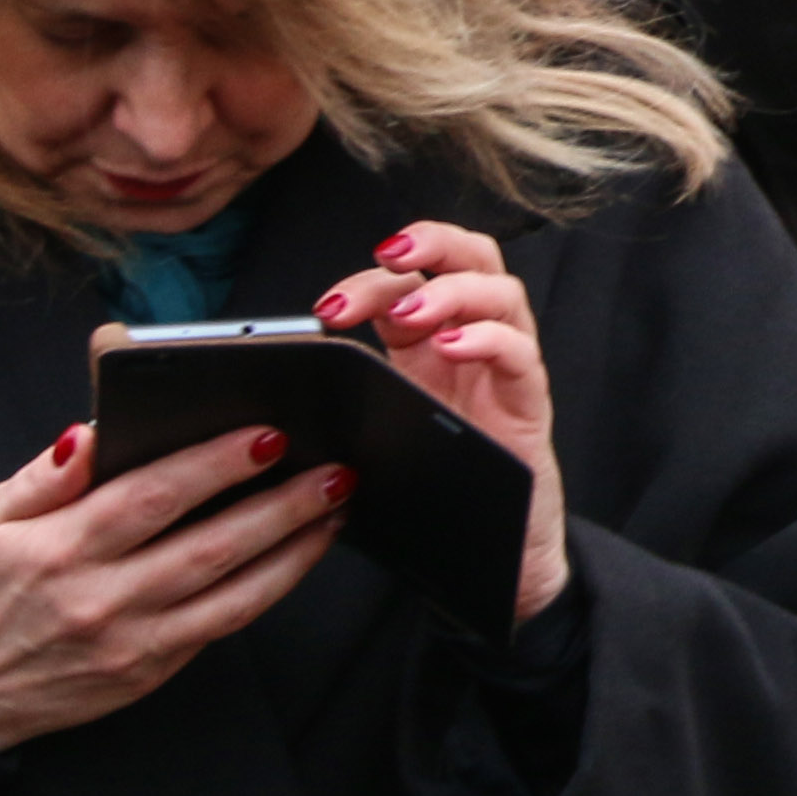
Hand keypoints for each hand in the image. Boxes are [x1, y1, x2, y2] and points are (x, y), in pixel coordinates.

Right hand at [0, 420, 354, 748]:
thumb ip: (46, 475)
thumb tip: (91, 432)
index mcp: (58, 552)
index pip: (150, 499)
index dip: (213, 465)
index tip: (268, 435)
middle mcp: (100, 600)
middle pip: (207, 546)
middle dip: (281, 505)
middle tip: (335, 469)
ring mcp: (130, 643)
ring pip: (231, 593)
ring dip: (294, 548)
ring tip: (337, 506)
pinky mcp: (149, 672)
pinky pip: (223, 625)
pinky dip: (270, 588)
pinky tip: (301, 553)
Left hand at [315, 224, 571, 626]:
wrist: (490, 554)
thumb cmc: (429, 491)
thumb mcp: (371, 435)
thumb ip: (339, 404)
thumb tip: (267, 398)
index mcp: (426, 344)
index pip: (409, 280)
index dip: (369, 280)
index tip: (325, 308)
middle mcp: (471, 343)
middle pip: (472, 256)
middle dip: (433, 241)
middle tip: (389, 253)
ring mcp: (505, 369)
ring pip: (503, 292)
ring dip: (454, 290)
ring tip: (412, 311)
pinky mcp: (529, 403)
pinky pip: (521, 353)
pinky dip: (488, 339)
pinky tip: (451, 348)